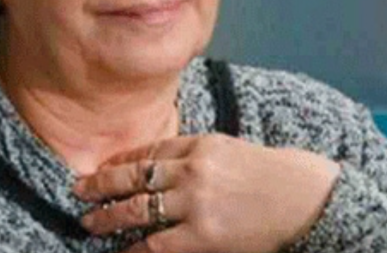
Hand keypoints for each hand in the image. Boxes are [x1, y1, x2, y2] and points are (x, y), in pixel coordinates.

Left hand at [73, 134, 340, 252]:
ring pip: (138, 210)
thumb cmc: (274, 176)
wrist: (307, 200)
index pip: (150, 150)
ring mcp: (196, 203)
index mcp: (202, 144)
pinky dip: (134, 248)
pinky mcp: (203, 236)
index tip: (103, 168)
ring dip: (108, 217)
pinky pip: (156, 244)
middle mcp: (193, 169)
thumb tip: (158, 167)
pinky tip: (121, 251)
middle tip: (79, 190)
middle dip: (102, 185)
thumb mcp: (233, 151)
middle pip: (135, 176)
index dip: (121, 161)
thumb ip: (198, 155)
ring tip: (89, 222)